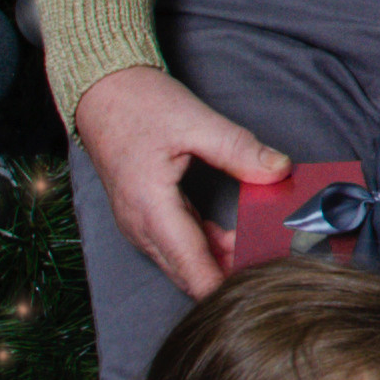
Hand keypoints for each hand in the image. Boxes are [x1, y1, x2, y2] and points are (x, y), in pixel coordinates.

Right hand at [73, 65, 292, 299]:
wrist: (100, 92)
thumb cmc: (137, 103)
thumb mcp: (195, 121)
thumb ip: (239, 150)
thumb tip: (279, 170)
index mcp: (151, 209)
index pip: (195, 273)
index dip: (229, 287)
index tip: (264, 284)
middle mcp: (141, 228)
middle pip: (192, 277)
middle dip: (231, 276)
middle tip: (273, 260)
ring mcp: (140, 228)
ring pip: (186, 266)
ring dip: (221, 262)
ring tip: (258, 243)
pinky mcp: (145, 222)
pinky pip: (179, 249)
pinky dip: (207, 249)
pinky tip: (233, 235)